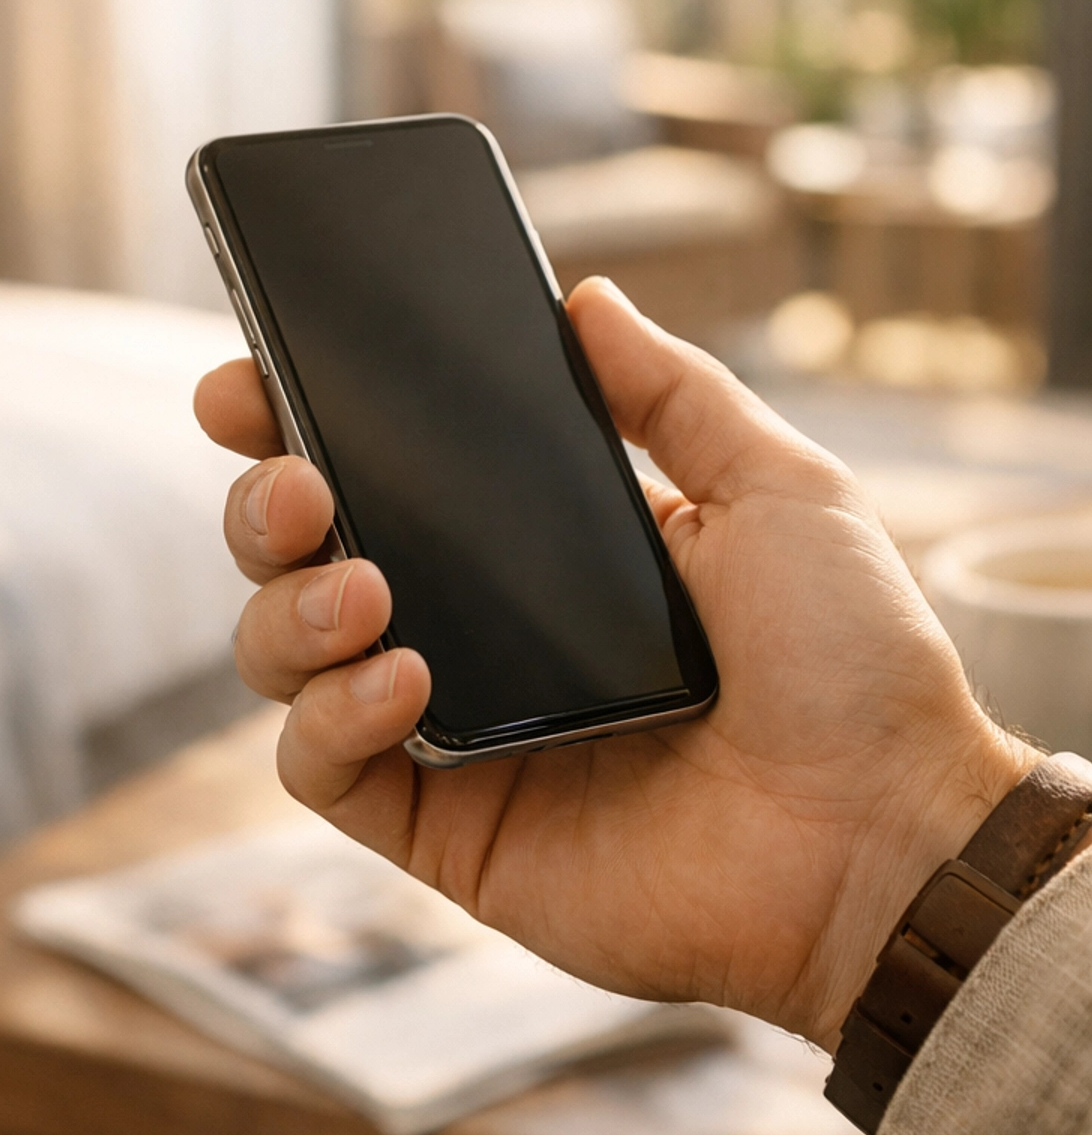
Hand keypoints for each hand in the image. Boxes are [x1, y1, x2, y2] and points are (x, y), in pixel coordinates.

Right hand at [194, 279, 1032, 1054]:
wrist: (882, 837)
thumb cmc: (853, 665)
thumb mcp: (777, 488)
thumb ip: (673, 392)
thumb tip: (584, 298)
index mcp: (537, 551)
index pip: (384, 473)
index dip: (295, 423)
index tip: (252, 381)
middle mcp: (475, 634)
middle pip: (301, 556)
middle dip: (263, 508)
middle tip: (300, 484)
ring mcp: (450, 733)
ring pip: (282, 658)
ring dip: (286, 607)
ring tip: (359, 587)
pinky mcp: (443, 829)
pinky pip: (320, 771)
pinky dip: (330, 717)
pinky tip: (403, 676)